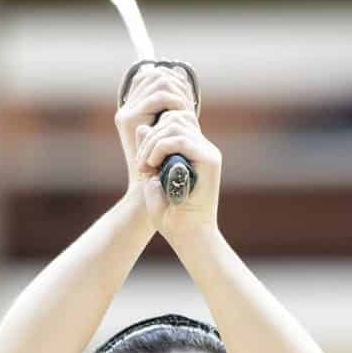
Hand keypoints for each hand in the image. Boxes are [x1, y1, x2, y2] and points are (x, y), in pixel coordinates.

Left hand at [114, 62, 219, 237]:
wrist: (187, 235)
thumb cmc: (170, 214)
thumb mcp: (153, 177)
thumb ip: (149, 151)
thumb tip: (143, 127)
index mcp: (193, 151)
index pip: (174, 121)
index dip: (153, 133)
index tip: (142, 162)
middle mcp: (203, 148)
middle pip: (174, 117)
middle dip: (150, 137)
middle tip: (141, 165)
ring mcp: (208, 152)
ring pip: (175, 124)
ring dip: (153, 143)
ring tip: (146, 166)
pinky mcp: (210, 160)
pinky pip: (180, 139)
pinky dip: (160, 148)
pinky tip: (153, 166)